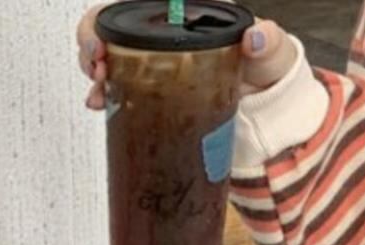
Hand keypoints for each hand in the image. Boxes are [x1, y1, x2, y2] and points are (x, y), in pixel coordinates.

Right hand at [77, 12, 294, 102]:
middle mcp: (164, 34)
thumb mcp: (271, 53)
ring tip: (97, 86)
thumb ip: (268, 42)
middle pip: (114, 23)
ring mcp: (154, 62)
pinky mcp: (152, 92)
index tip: (106, 35)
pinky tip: (99, 103)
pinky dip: (103, 94)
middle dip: (94, 37)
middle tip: (97, 62)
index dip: (113, 14)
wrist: (266, 114)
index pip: (141, 4)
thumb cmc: (266, 72)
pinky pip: (118, 86)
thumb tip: (256, 37)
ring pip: (108, 51)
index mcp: (185, 14)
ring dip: (93, 65)